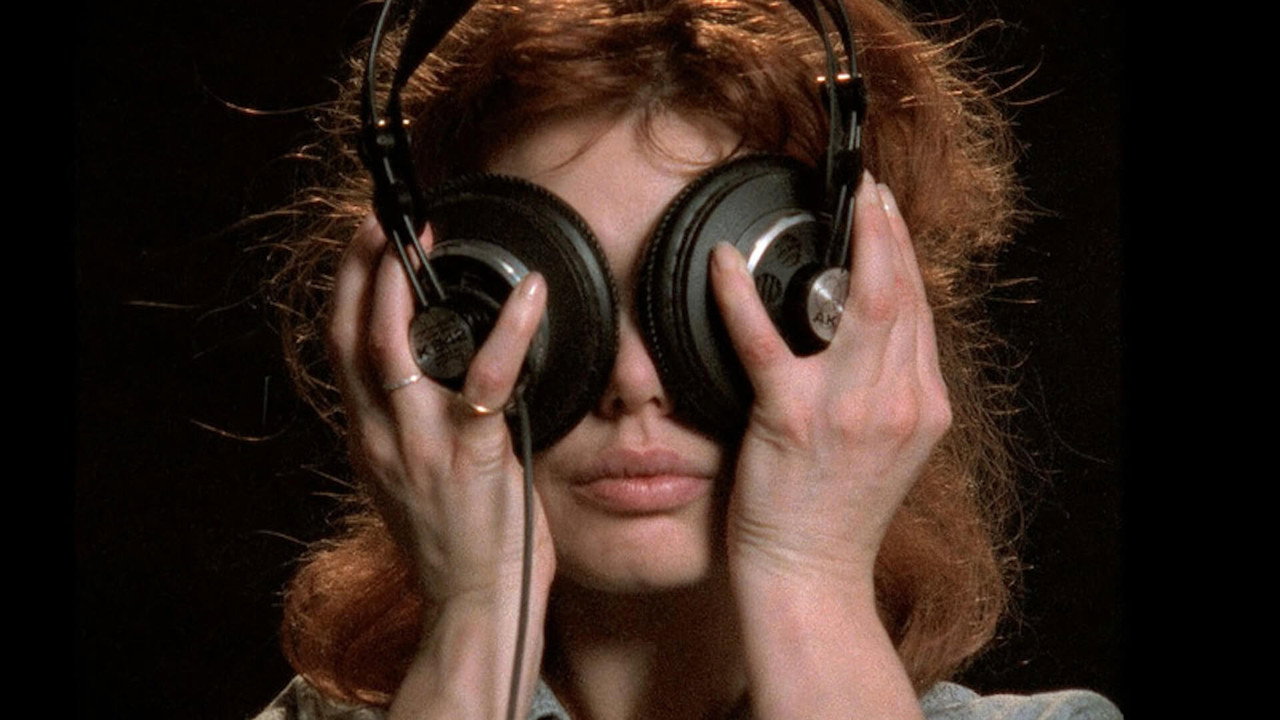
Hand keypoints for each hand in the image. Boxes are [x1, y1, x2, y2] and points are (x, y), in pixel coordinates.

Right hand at [327, 216, 556, 609]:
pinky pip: (486, 380)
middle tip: (381, 223)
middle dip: (359, 271)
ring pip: (394, 349)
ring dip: (402, 288)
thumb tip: (438, 378)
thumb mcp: (413, 479)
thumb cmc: (457, 543)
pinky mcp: (470, 458)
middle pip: (350, 336)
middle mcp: (380, 437)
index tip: (364, 247)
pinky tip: (531, 297)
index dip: (346, 291)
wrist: (475, 606)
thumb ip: (412, 428)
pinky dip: (508, 331)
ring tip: (425, 242)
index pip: (339, 349)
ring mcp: (420, 447)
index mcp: (368, 439)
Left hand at [710, 175, 950, 583]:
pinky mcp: (791, 417)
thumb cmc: (839, 512)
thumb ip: (888, 388)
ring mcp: (847, 408)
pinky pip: (763, 341)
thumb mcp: (888, 446)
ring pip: (858, 301)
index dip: (906, 256)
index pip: (922, 312)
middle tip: (871, 191)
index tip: (890, 218)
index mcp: (923, 406)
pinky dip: (738, 296)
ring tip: (838, 206)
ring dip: (849, 243)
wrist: (812, 572)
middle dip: (888, 231)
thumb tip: (871, 335)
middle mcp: (896, 401)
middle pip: (901, 293)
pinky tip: (724, 264)